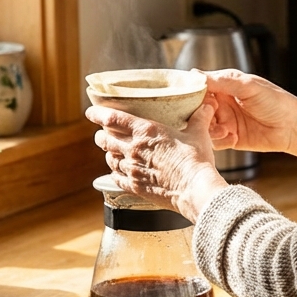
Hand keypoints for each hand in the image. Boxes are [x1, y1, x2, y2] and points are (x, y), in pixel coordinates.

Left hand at [86, 102, 228, 221]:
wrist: (195, 190)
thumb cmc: (196, 161)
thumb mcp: (198, 134)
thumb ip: (199, 119)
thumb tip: (206, 107)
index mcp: (146, 131)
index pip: (112, 118)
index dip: (97, 114)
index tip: (91, 112)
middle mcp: (133, 149)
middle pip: (105, 139)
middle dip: (100, 135)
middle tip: (101, 133)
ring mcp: (132, 169)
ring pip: (109, 159)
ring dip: (108, 154)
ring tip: (111, 152)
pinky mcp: (135, 187)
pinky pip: (116, 178)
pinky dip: (114, 173)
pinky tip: (117, 172)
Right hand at [199, 69, 296, 160]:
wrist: (293, 126)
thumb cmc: (276, 101)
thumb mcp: (248, 86)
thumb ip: (223, 81)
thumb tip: (195, 74)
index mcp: (225, 85)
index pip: (200, 86)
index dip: (193, 92)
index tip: (194, 98)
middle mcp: (222, 103)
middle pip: (197, 108)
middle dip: (199, 113)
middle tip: (210, 114)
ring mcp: (225, 121)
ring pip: (203, 126)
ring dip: (209, 128)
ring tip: (224, 129)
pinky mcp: (230, 138)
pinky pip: (215, 141)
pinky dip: (219, 140)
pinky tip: (233, 137)